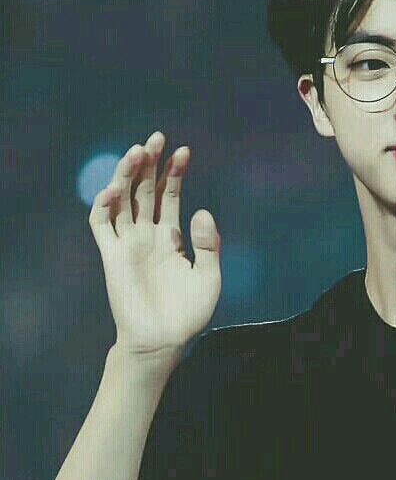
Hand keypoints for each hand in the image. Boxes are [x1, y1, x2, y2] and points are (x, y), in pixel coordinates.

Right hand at [89, 131, 221, 358]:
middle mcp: (147, 236)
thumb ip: (209, 244)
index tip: (184, 151)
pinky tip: (115, 188)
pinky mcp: (112, 256)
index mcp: (170, 238)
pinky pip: (101, 224)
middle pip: (143, 190)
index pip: (168, 195)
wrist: (163, 341)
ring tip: (137, 151)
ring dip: (126, 174)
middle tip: (156, 138)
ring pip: (121, 199)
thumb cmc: (187, 314)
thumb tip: (202, 211)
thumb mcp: (209, 276)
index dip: (174, 173)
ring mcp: (128, 244)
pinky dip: (104, 203)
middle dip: (149, 163)